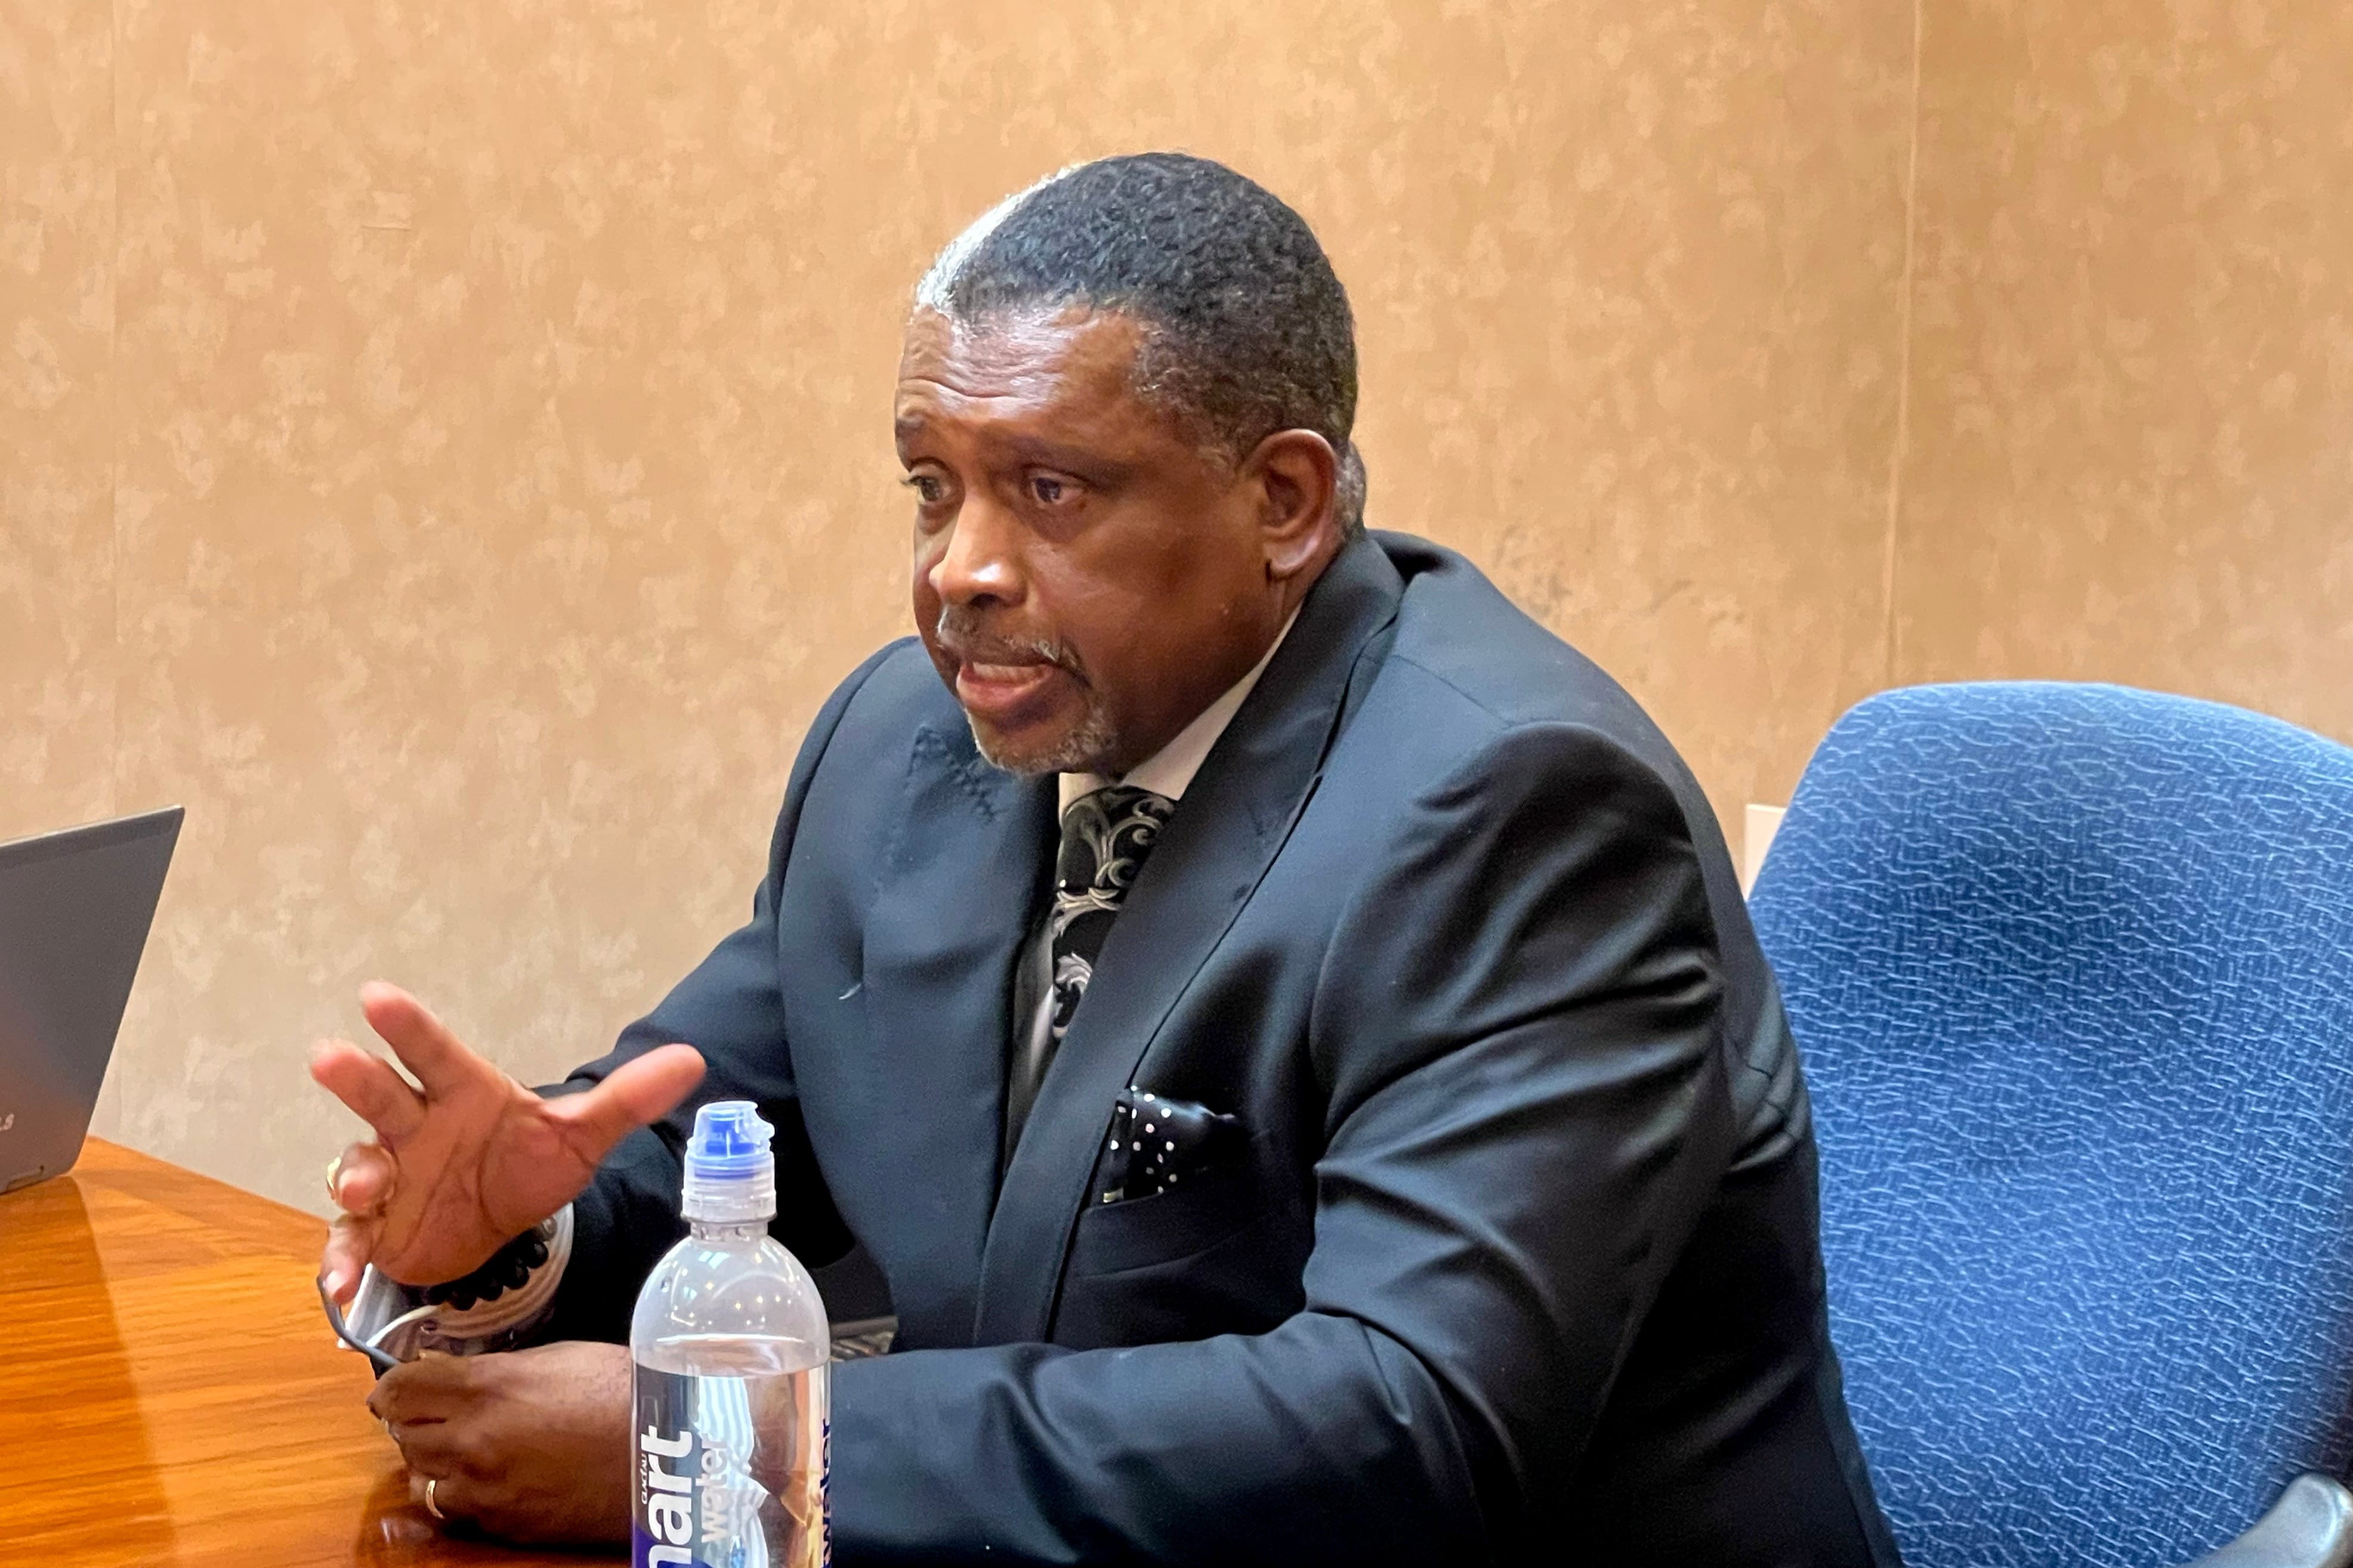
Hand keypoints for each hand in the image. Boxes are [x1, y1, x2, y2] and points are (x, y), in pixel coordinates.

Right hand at [311, 981, 702, 1301]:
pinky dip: (342, 1257)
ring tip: (364, 1184)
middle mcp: (416, 1127)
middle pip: (383, 1097)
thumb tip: (692, 1060)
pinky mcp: (377, 1228)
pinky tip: (341, 1281)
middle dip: (358, 1078)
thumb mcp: (578, 1136)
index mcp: (461, 1095)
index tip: (376, 997)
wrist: (501, 1222)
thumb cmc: (526, 1163)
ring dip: (354, 1172)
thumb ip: (627, 1100)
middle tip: (330, 1054)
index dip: (408, 1027)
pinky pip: (352, 1238)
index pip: (436, 1053)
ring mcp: (390, 1177)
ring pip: (359, 1163)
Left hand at [371, 1341, 631, 1543]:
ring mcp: (483, 1490)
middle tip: (439, 1413)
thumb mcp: (556, 1358)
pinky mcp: (502, 1524)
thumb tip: (462, 1377)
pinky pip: (459, 1510)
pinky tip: (494, 1478)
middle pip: (402, 1436)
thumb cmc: (620, 1391)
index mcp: (484, 1388)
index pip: (397, 1391)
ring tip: (464, 1450)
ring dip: (434, 1463)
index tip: (403, 1386)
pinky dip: (464, 1494)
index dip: (395, 1387)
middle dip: (416, 1422)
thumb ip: (498, 1370)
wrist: (663, 1451)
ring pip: (420, 1480)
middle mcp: (470, 1442)